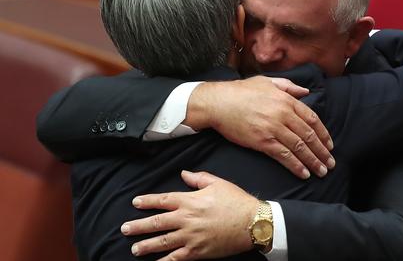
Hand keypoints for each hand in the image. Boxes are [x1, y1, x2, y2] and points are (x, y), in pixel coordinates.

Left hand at [121, 171, 257, 259]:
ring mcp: (190, 237)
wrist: (252, 222)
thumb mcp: (218, 183)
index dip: (147, 201)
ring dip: (146, 245)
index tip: (135, 202)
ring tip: (134, 248)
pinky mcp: (197, 251)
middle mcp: (186, 219)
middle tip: (125, 229)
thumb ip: (198, 178)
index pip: (162, 200)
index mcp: (190, 201)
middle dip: (138, 226)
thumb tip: (184, 174)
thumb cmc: (237, 201)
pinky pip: (176, 258)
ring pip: (162, 242)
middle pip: (156, 223)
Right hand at [184, 76, 334, 178]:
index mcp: (286, 100)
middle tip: (330, 164)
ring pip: (299, 148)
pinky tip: (303, 174)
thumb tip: (306, 92)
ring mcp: (273, 129)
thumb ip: (289, 87)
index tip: (330, 145)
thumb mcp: (267, 82)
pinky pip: (284, 156)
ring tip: (321, 171)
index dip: (323, 134)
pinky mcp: (262, 142)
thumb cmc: (241, 91)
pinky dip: (296, 166)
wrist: (218, 102)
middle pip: (308, 136)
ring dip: (313, 161)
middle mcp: (283, 115)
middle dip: (322, 151)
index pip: (312, 119)